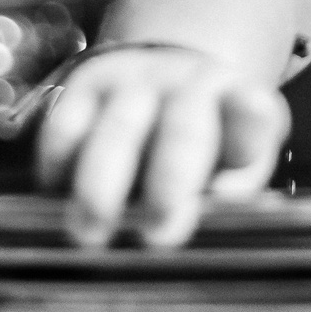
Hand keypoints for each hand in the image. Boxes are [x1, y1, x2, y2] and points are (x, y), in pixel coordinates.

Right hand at [36, 45, 288, 247]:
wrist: (168, 77)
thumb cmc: (208, 141)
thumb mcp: (237, 158)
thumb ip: (235, 180)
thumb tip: (219, 199)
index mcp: (240, 103)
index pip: (254, 115)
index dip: (247, 135)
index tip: (226, 188)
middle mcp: (191, 83)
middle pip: (185, 127)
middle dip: (169, 180)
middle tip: (156, 234)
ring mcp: (138, 78)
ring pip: (120, 126)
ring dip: (102, 181)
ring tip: (89, 233)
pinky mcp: (87, 83)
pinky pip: (68, 122)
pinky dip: (58, 162)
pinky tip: (56, 196)